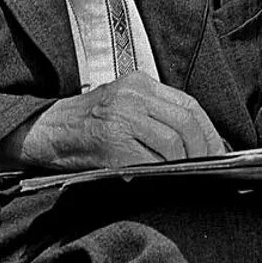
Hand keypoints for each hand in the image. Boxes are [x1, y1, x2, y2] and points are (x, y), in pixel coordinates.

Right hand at [13, 71, 225, 170]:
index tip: (217, 151)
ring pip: (172, 143)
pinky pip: (149, 161)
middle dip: (202, 151)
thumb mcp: (122, 106)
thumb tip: (197, 144)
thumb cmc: (86, 124)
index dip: (209, 131)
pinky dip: (160, 173)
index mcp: (140, 83)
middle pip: (186, 124)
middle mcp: (132, 95)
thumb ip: (154, 116)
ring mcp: (121, 117)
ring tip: (183, 175)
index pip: (190, 105)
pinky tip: (159, 179)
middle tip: (206, 169)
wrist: (44, 130)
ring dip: (183, 164)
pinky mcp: (110, 142)